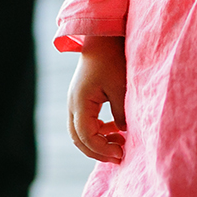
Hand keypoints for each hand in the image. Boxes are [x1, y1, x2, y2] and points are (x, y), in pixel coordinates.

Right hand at [67, 37, 127, 162]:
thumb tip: (123, 133)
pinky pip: (85, 124)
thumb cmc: (112, 60)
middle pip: (79, 139)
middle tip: (119, 156)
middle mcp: (73, 105)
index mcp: (80, 102)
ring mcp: (75, 103)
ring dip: (98, 143)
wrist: (103, 39)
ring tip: (120, 143)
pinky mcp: (82, 101)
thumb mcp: (121, 87)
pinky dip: (98, 132)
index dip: (102, 149)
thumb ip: (121, 112)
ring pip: (80, 134)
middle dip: (98, 152)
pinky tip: (116, 131)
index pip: (86, 136)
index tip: (121, 153)